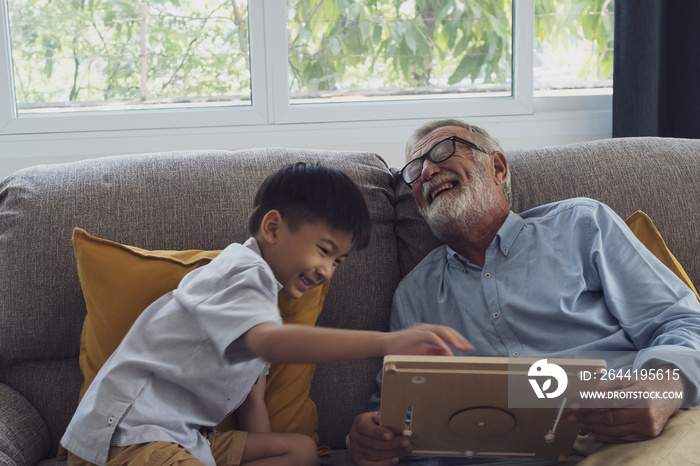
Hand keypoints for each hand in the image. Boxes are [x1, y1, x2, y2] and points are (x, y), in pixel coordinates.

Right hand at [349, 411, 412, 465]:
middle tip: (406, 442)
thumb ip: (385, 420)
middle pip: (372, 443)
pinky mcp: (359, 461)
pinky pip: (372, 465)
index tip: (391, 435)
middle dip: (391, 444)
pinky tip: (395, 459)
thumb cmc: (374, 424)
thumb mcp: (378, 418)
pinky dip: (385, 463)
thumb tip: (400, 425)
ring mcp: (356, 450)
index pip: (367, 428)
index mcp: (359, 423)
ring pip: (374, 455)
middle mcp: (355, 437)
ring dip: (392, 453)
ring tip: (405, 449)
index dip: (379, 433)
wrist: (364, 433)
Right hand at [383, 324, 472, 355]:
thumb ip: (434, 353)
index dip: (459, 340)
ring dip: (452, 339)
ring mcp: (421, 330)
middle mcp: (426, 329)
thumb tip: (449, 355)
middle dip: (459, 339)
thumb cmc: (401, 350)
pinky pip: (430, 336)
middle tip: (468, 349)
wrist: (384, 345)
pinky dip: (439, 342)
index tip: (468, 348)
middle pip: (447, 330)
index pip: (448, 333)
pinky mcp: (415, 334)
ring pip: (441, 330)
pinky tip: (446, 350)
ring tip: (460, 347)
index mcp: (429, 333)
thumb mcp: (421, 353)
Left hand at [567, 377, 682, 442]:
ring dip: (593, 428)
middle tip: (572, 417)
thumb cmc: (643, 385)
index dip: (589, 404)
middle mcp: (645, 411)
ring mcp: (647, 425)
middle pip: (610, 418)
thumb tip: (583, 395)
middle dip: (587, 418)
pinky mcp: (648, 434)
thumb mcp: (626, 380)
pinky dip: (606, 437)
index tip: (574, 406)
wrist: (669, 395)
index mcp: (639, 394)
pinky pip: (623, 438)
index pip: (609, 401)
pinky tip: (592, 434)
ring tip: (579, 424)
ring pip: (614, 430)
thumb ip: (606, 387)